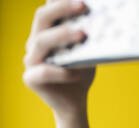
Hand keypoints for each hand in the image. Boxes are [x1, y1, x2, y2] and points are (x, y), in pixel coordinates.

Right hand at [23, 0, 95, 116]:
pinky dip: (63, 71)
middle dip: (62, 8)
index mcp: (47, 32)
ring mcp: (31, 60)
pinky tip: (78, 73)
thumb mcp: (87, 52)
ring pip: (41, 41)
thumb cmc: (81, 73)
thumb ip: (88, 37)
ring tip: (83, 34)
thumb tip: (104, 18)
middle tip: (83, 6)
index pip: (49, 9)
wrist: (75, 103)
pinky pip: (45, 71)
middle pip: (41, 18)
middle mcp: (35, 43)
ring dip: (62, 35)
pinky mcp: (30, 78)